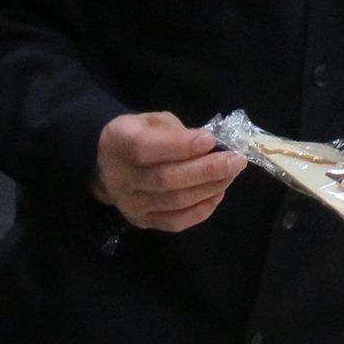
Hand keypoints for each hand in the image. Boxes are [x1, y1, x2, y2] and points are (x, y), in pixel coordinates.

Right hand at [92, 112, 245, 232]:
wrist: (107, 167)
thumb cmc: (138, 136)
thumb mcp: (150, 121)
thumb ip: (175, 132)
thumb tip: (209, 146)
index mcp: (118, 144)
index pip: (146, 148)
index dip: (180, 146)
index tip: (210, 140)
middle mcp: (120, 178)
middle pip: (165, 179)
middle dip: (205, 170)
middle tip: (236, 161)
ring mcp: (131, 205)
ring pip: (174, 202)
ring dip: (208, 188)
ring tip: (231, 174)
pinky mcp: (143, 221)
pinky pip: (175, 222)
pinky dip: (200, 210)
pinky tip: (217, 194)